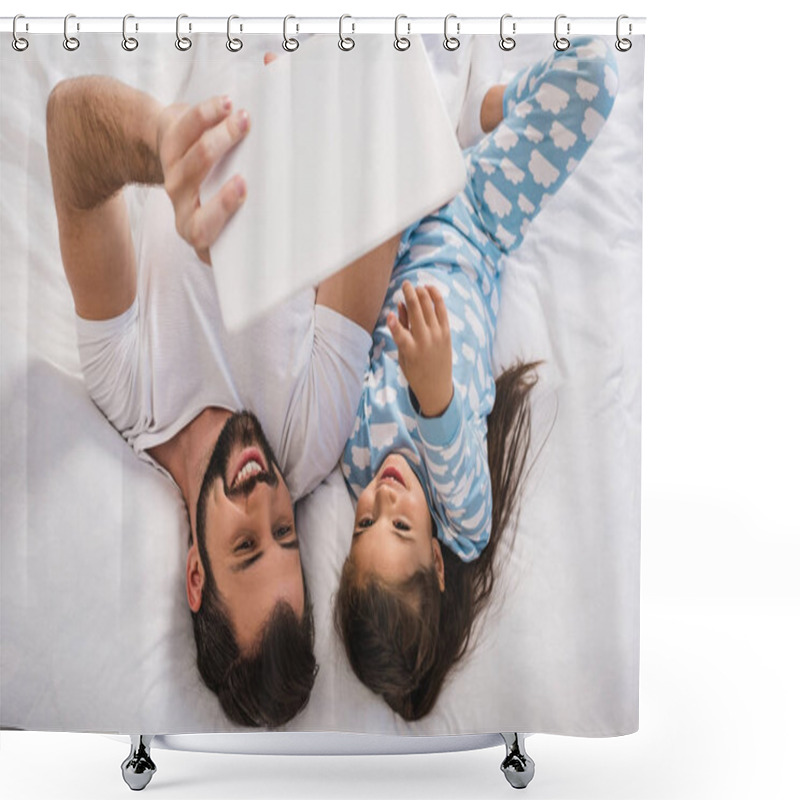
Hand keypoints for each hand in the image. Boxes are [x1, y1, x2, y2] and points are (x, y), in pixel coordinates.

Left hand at [157, 96, 249, 264]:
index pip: (204, 231)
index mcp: (199, 231)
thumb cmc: (224, 201)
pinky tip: (226, 105)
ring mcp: (173, 176)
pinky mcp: (170, 146)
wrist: (182, 165)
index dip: (220, 211)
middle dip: (220, 160)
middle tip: (245, 150)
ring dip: (220, 134)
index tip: (241, 188)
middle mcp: (182, 206)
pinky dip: (207, 113)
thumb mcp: (238, 224)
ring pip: (193, 155)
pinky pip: (186, 127)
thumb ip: (257, 227)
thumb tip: (305, 222)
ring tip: (243, 119)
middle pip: (196, 182)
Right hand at [387, 281, 453, 417]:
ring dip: (422, 293)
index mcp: (410, 351)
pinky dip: (435, 297)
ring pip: (429, 307)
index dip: (393, 324)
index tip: (388, 315)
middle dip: (410, 294)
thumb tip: (399, 306)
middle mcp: (425, 342)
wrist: (436, 386)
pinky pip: (441, 310)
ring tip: (415, 287)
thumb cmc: (414, 371)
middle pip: (416, 312)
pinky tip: (429, 288)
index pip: (400, 335)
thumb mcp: (402, 356)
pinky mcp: (446, 333)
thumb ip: (401, 331)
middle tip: (404, 283)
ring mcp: (437, 336)